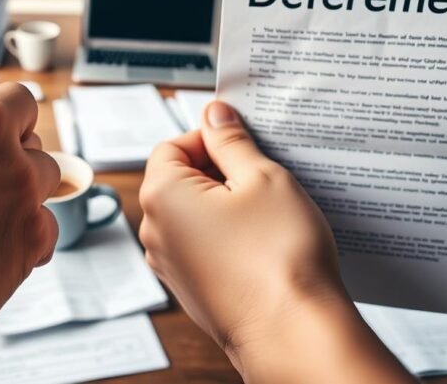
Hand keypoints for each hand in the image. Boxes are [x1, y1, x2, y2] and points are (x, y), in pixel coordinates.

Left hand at [139, 100, 411, 382]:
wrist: (292, 333)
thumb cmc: (279, 257)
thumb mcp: (262, 177)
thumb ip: (231, 141)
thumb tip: (214, 114)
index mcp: (161, 195)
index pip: (173, 144)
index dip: (211, 138)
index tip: (245, 143)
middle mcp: (155, 231)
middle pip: (180, 178)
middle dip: (221, 172)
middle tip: (265, 178)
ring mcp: (170, 264)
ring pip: (194, 214)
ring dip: (227, 206)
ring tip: (269, 213)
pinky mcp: (191, 288)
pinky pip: (204, 245)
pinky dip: (229, 237)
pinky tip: (264, 243)